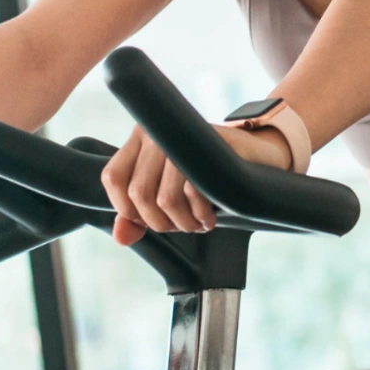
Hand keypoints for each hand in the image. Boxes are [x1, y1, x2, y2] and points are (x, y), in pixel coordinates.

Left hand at [100, 122, 290, 245]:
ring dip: (183, 223)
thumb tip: (121, 237)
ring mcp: (183, 136)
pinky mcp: (209, 145)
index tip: (150, 219)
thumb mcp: (169, 195)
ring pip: (164, 198)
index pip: (113, 178)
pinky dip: (200, 215)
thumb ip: (139, 215)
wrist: (256, 155)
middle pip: (138, 193)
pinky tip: (209, 217)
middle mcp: (158, 132)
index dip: (126, 209)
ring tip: (198, 223)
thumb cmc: (207, 177)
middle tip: (181, 226)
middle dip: (161, 223)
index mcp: (141, 138)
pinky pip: (192, 191)